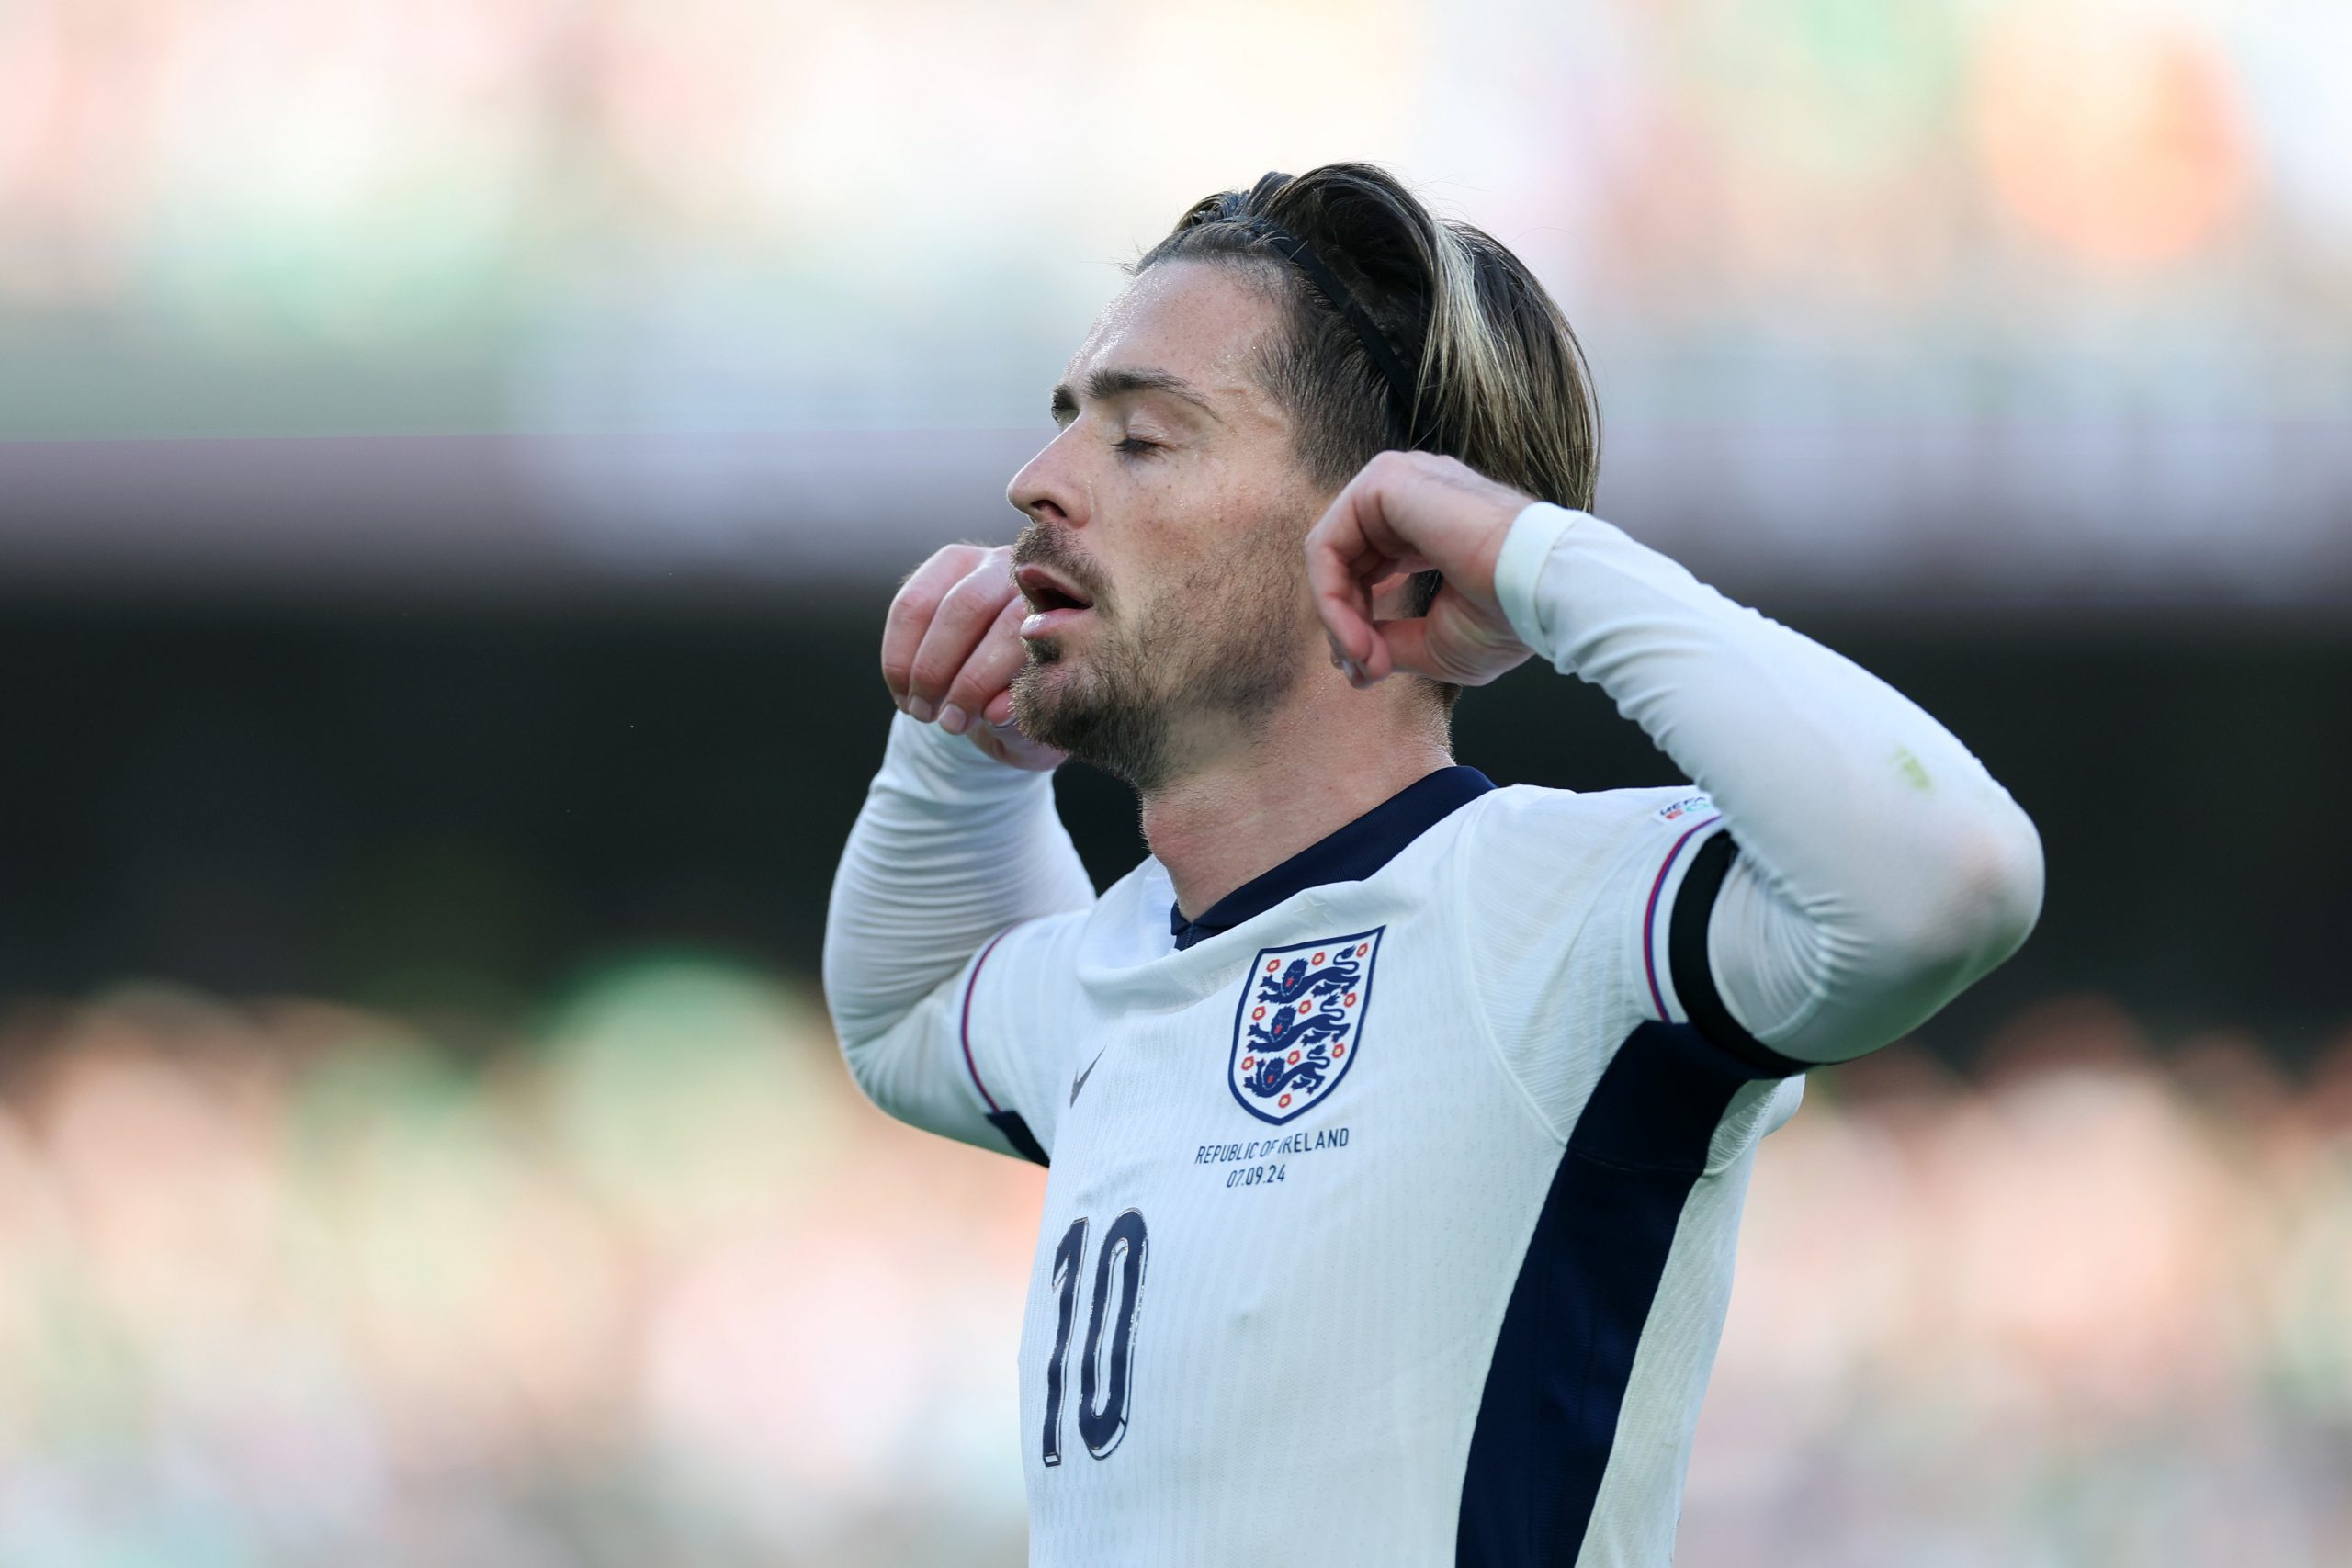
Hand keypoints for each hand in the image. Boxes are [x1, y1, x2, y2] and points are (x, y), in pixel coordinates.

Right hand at [880, 543, 1065, 770]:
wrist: (1011, 692)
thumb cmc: (1031, 704)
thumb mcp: (1035, 719)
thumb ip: (1023, 716)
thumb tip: (996, 711)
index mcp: (1056, 603)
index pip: (1016, 629)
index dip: (985, 677)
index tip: (974, 720)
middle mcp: (1023, 573)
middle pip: (969, 606)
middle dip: (945, 670)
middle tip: (945, 721)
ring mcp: (984, 563)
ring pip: (930, 604)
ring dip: (916, 665)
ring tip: (919, 711)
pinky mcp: (947, 566)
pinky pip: (907, 606)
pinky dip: (897, 656)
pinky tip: (904, 692)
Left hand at [1304, 451, 1539, 688]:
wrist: (1544, 592)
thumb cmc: (1508, 617)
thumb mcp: (1434, 643)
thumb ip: (1388, 642)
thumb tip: (1350, 662)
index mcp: (1428, 522)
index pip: (1367, 571)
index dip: (1358, 625)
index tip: (1372, 671)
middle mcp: (1410, 495)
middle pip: (1343, 564)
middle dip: (1345, 626)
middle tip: (1365, 671)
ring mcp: (1396, 481)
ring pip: (1329, 557)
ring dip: (1338, 619)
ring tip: (1366, 659)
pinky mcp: (1383, 482)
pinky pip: (1326, 547)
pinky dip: (1332, 600)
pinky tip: (1359, 638)